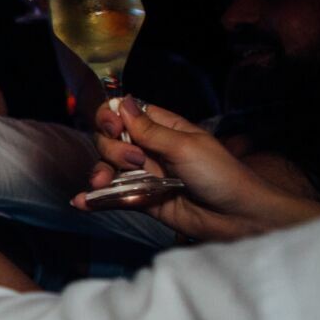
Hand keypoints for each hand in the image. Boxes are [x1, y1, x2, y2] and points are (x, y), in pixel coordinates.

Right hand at [73, 97, 319, 241]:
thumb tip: (120, 102)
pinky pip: (113, 197)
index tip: (113, 126)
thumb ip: (148, 129)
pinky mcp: (142, 201)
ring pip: (108, 169)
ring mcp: (145, 176)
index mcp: (163, 128)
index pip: (124, 114)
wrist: (238, 218)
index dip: (111, 117)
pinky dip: (95, 199)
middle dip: (113, 150)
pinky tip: (81, 202)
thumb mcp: (185, 146)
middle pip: (110, 141)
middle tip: (137, 162)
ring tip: (100, 184)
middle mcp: (150, 149)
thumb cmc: (220, 175)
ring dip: (99, 174)